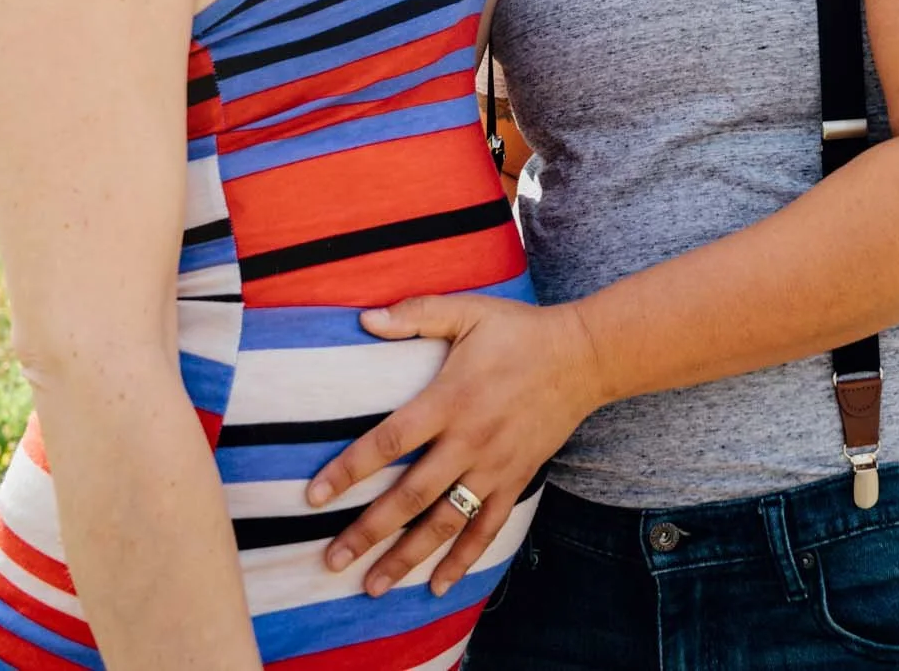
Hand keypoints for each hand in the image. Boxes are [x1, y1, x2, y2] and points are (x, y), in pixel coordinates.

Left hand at [308, 294, 607, 597]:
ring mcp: (495, 467)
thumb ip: (417, 313)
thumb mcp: (469, 311)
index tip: (313, 497)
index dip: (348, 470)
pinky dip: (463, 560)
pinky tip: (437, 586)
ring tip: (373, 587)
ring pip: (445, 523)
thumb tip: (364, 317)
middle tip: (331, 560)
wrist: (584, 357)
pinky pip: (486, 529)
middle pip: (410, 496)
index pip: (388, 442)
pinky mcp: (517, 481)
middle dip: (368, 532)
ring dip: (407, 557)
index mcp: (449, 400)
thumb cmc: (520, 331)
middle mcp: (469, 441)